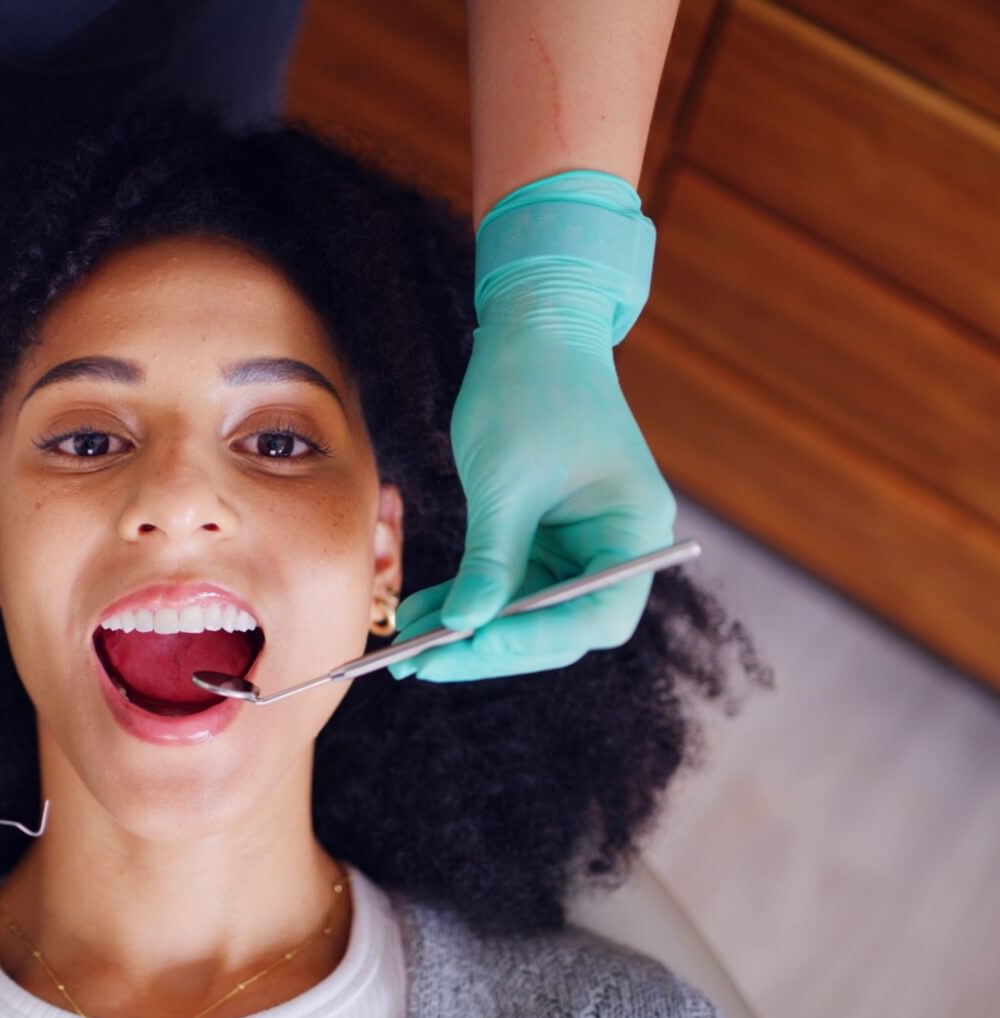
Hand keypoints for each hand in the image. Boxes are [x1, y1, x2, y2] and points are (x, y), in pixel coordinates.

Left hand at [389, 172, 674, 681]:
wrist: (532, 330)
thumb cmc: (531, 391)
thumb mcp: (507, 481)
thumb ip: (492, 560)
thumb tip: (466, 626)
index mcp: (635, 532)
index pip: (597, 616)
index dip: (536, 639)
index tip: (473, 643)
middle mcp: (614, 548)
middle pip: (559, 626)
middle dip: (490, 646)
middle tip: (424, 663)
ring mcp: (578, 545)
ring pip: (524, 613)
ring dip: (467, 629)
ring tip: (406, 648)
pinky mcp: (541, 537)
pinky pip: (504, 585)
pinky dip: (464, 599)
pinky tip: (418, 615)